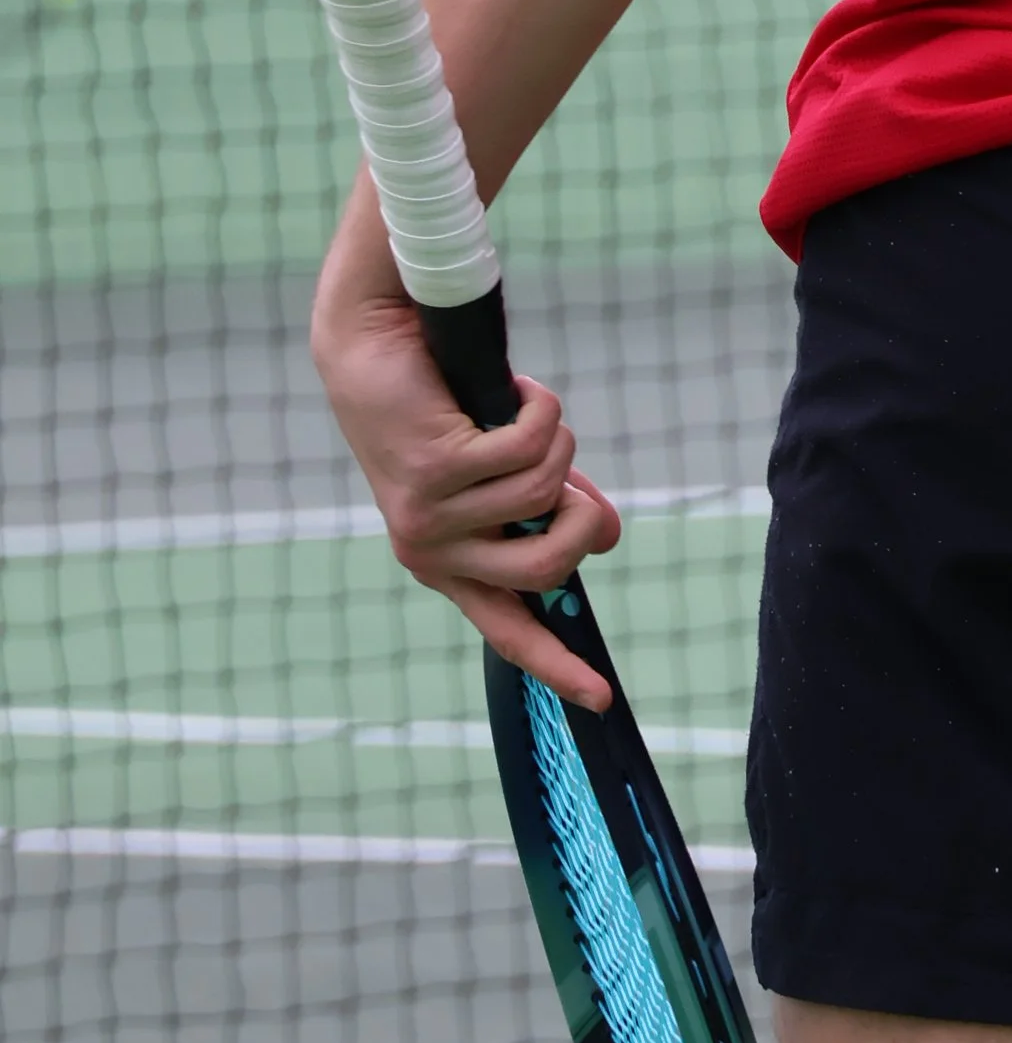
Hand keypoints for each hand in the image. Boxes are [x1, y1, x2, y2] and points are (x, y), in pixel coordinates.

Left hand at [310, 185, 620, 710]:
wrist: (373, 344)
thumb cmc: (442, 406)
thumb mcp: (500, 471)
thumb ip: (547, 508)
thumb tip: (606, 536)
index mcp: (445, 563)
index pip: (508, 631)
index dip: (558, 666)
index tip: (602, 698)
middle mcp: (432, 551)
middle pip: (547, 569)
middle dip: (583, 521)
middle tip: (576, 482)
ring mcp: (431, 515)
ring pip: (546, 492)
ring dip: (556, 439)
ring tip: (522, 411)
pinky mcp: (436, 470)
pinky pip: (531, 445)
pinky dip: (540, 406)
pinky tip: (514, 389)